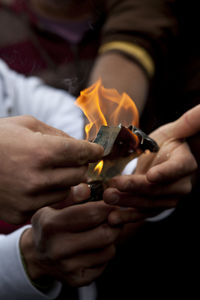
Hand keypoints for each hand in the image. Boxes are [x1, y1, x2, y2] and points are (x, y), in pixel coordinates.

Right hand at [0, 115, 102, 223]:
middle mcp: (36, 178)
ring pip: (67, 191)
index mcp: (40, 151)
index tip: (98, 150)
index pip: (81, 152)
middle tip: (74, 159)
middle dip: (79, 165)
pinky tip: (36, 183)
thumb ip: (57, 135)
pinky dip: (49, 193)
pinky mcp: (20, 213)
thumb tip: (81, 145)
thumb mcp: (26, 125)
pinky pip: (49, 204)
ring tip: (50, 170)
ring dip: (65, 180)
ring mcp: (28, 199)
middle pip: (79, 174)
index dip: (93, 150)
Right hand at [20, 201, 119, 286]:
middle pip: (105, 234)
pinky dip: (104, 252)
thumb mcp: (51, 206)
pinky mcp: (78, 280)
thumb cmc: (47, 225)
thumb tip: (87, 188)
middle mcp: (59, 249)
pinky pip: (105, 263)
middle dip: (115, 222)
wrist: (35, 256)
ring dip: (111, 238)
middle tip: (115, 215)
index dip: (108, 206)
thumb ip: (70, 196)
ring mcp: (68, 267)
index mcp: (52, 225)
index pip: (91, 214)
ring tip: (102, 229)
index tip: (114, 202)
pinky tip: (94, 246)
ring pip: (109, 250)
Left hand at [104, 105, 199, 224]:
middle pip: (157, 188)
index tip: (150, 176)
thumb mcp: (177, 130)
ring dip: (127, 202)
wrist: (166, 160)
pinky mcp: (155, 207)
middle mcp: (180, 185)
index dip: (165, 173)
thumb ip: (189, 123)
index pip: (178, 169)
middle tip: (113, 186)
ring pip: (147, 203)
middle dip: (134, 188)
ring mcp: (168, 199)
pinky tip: (112, 218)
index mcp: (185, 164)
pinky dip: (127, 216)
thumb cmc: (171, 143)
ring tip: (108, 199)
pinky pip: (142, 213)